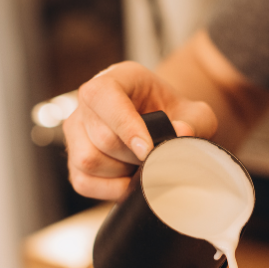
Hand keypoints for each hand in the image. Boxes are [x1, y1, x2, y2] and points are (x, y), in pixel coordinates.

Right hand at [63, 61, 217, 199]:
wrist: (163, 123)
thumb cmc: (174, 114)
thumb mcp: (195, 113)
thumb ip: (195, 122)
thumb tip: (181, 134)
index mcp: (116, 78)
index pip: (104, 95)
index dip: (125, 125)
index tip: (148, 149)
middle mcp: (88, 102)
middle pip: (102, 137)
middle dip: (134, 156)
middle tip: (156, 156)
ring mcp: (76, 130)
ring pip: (88, 160)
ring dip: (122, 171)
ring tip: (142, 164)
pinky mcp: (73, 159)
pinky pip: (83, 182)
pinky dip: (111, 188)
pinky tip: (130, 179)